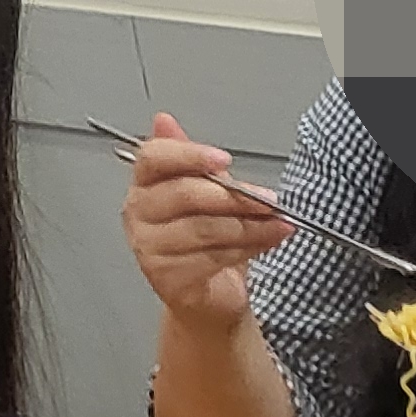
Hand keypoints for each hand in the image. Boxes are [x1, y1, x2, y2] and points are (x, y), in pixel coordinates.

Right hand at [121, 111, 292, 329]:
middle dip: (234, 195)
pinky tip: (266, 240)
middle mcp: (138, 214)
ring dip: (249, 225)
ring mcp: (150, 248)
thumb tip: (164, 120)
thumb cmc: (207, 238)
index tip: (224, 160)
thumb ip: (191, 158)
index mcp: (143, 183)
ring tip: (277, 222)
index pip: (154, 157)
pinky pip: (213, 257)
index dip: (190, 155)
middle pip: (185, 193)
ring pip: (205, 228)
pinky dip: (247, 248)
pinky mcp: (168, 279)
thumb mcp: (205, 190)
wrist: (210, 296)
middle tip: (267, 198)